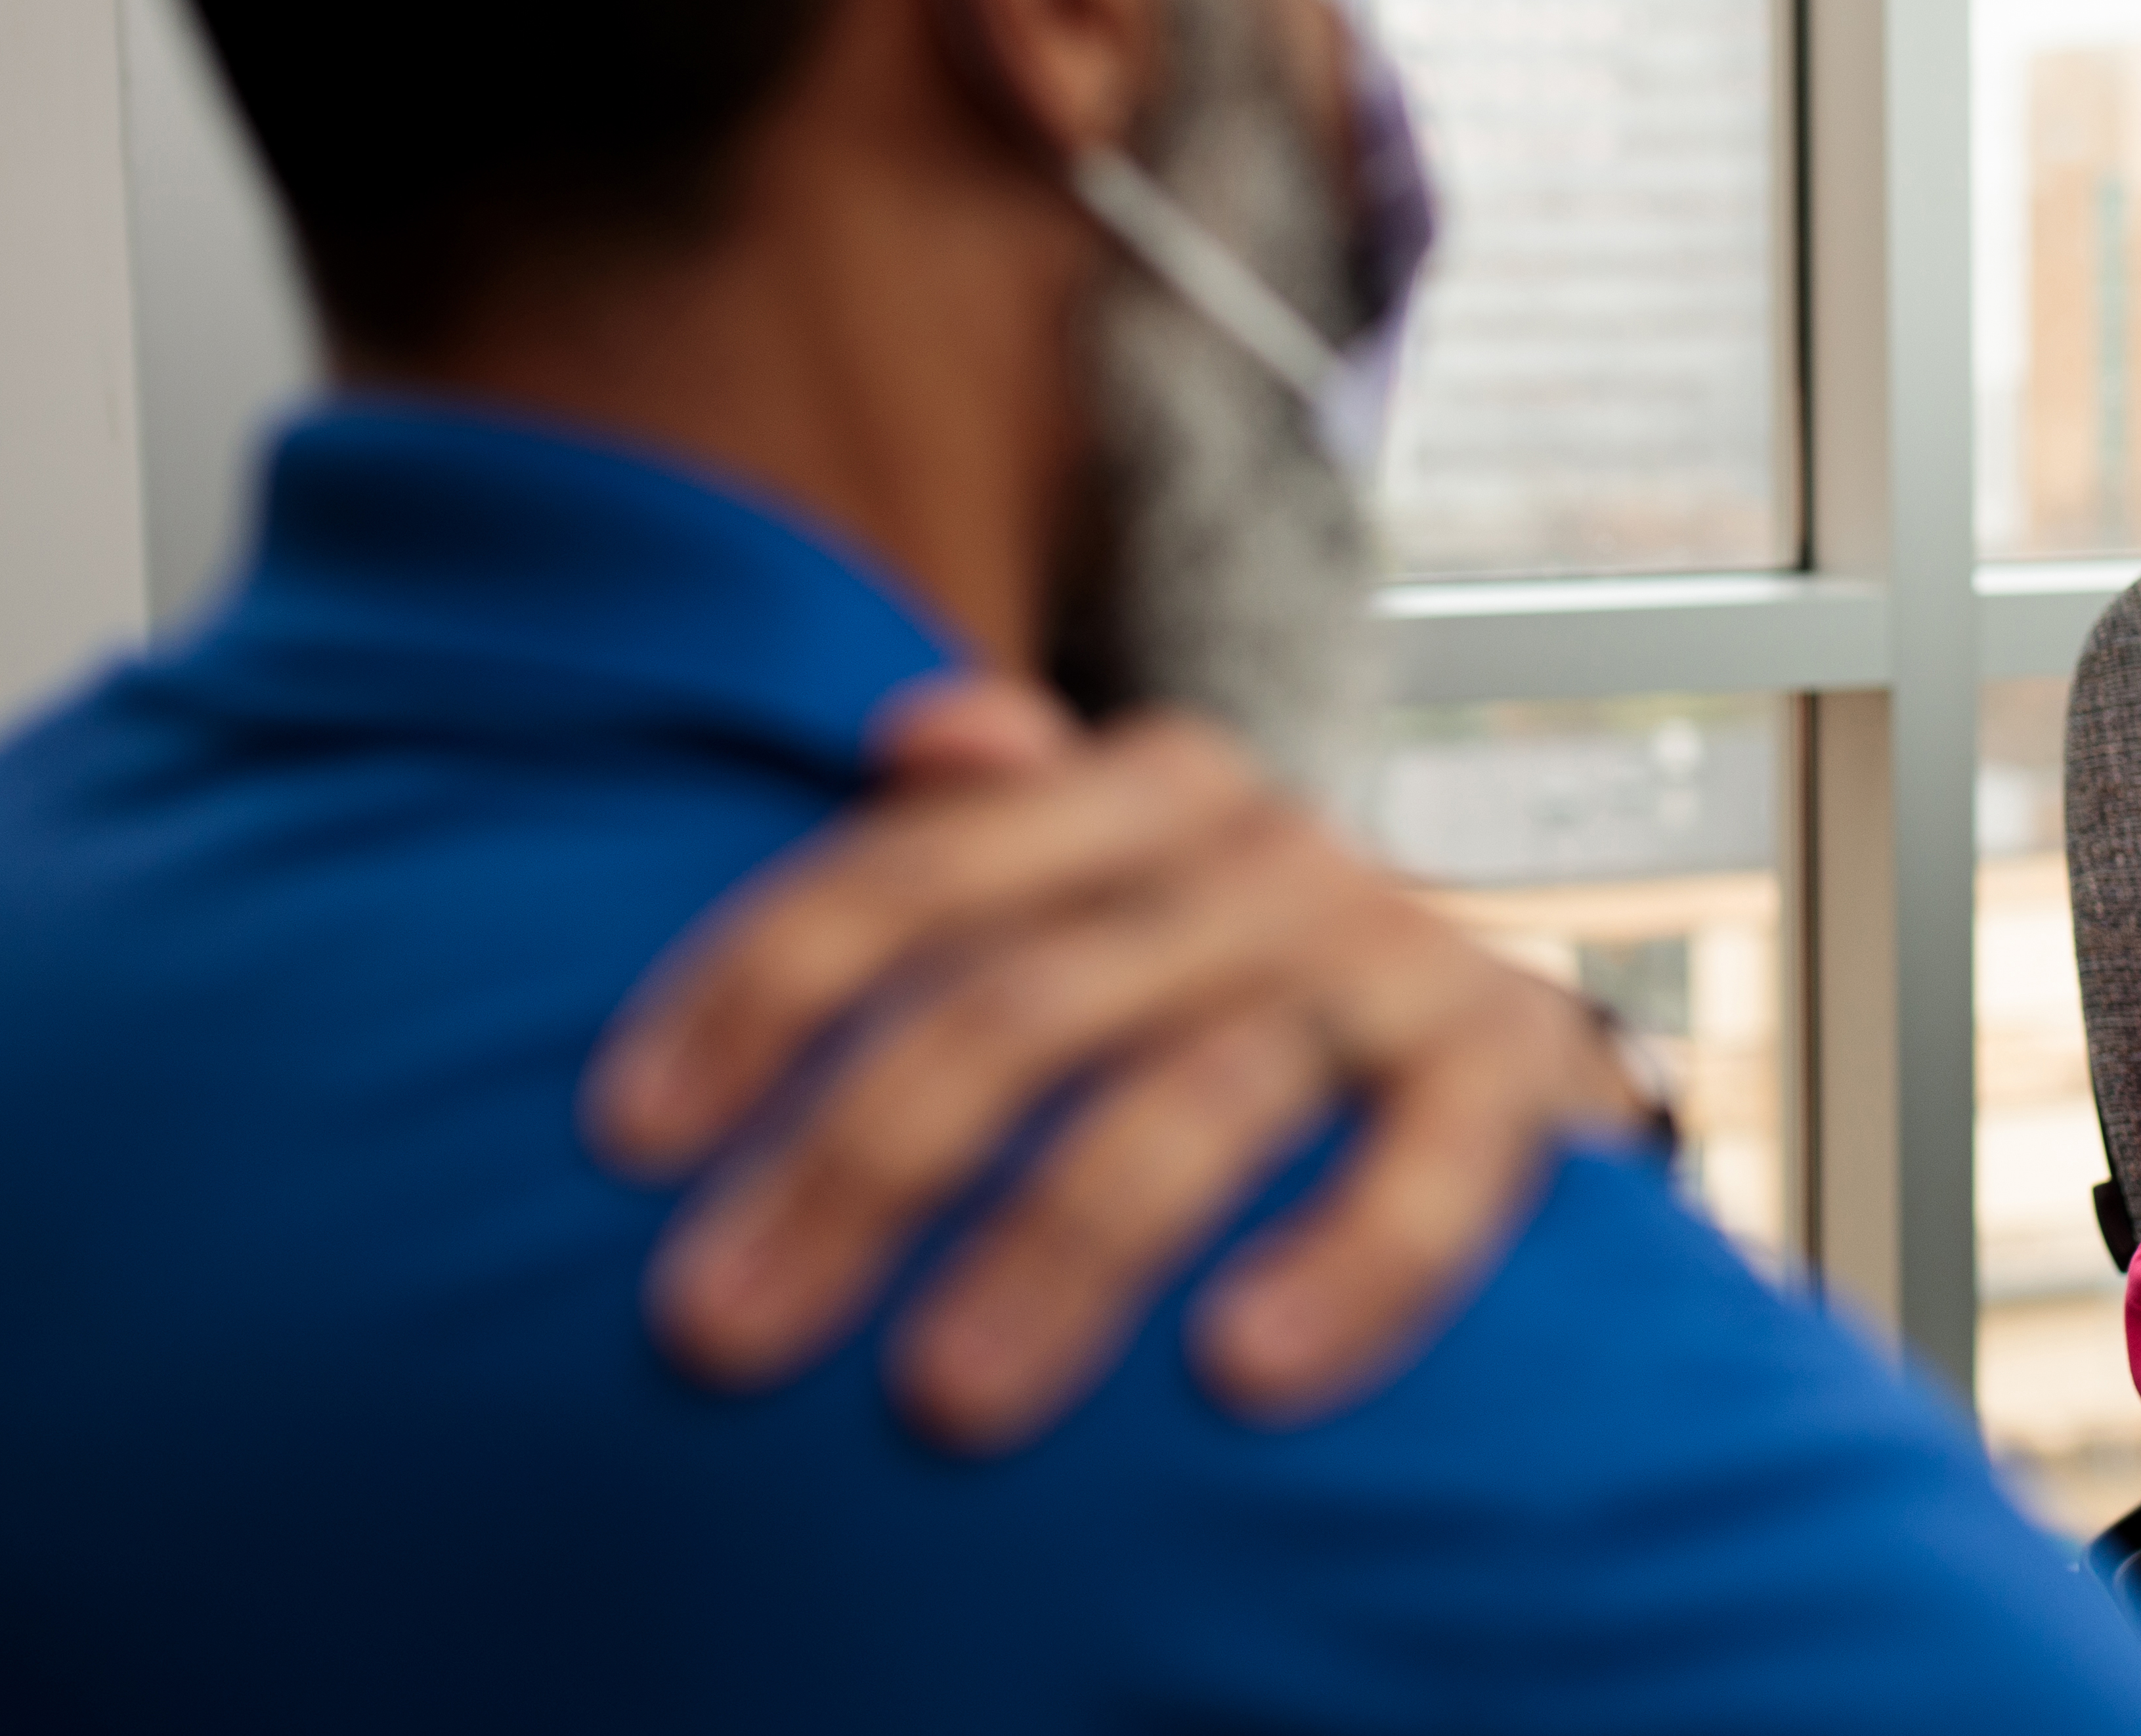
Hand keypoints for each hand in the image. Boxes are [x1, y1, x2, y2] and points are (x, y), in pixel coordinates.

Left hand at [581, 675, 1651, 1448]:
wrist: (1511, 1044)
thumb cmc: (1244, 982)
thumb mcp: (1121, 878)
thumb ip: (997, 822)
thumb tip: (911, 738)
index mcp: (1146, 787)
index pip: (912, 871)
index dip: (758, 991)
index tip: (627, 1138)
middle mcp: (1266, 854)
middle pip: (1021, 1001)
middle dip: (858, 1169)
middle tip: (716, 1330)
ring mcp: (1394, 956)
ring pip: (1195, 1095)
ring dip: (1059, 1249)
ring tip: (939, 1403)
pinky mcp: (1513, 1071)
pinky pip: (1428, 1172)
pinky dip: (1345, 1267)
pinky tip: (1243, 1373)